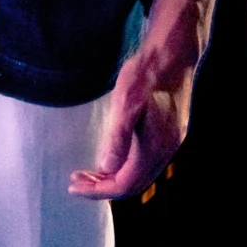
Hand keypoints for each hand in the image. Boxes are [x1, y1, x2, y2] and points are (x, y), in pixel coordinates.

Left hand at [67, 38, 197, 200]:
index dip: (97, 191)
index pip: (123, 185)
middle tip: (75, 181)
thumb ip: (118, 136)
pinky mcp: (169, 134)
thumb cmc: (146, 75)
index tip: (74, 187)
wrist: (173, 55)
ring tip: (88, 173)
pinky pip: (145, 163)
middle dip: (102, 188)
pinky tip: (111, 157)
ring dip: (112, 177)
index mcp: (153, 148)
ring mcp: (169, 144)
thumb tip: (106, 166)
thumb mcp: (126, 102)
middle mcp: (165, 151)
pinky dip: (124, 166)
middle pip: (132, 184)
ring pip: (139, 175)